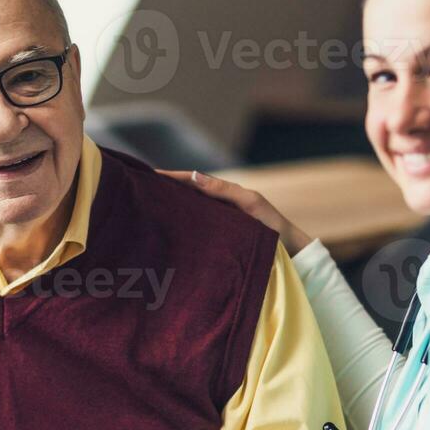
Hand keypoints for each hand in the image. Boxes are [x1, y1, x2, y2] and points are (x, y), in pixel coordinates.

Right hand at [159, 170, 311, 255]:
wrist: (292, 255)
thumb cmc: (274, 229)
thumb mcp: (250, 204)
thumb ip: (224, 190)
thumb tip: (194, 176)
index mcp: (224, 195)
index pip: (192, 182)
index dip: (170, 178)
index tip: (147, 175)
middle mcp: (218, 209)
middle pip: (186, 196)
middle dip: (163, 192)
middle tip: (137, 190)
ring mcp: (217, 226)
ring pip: (187, 213)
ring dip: (168, 208)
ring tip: (144, 208)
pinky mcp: (218, 243)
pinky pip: (194, 231)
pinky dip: (179, 226)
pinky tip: (165, 232)